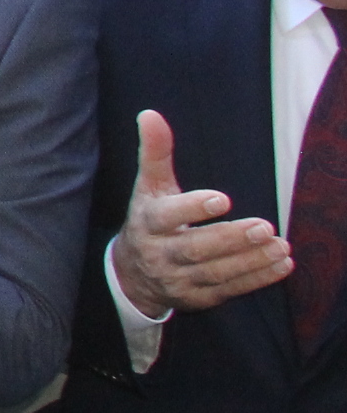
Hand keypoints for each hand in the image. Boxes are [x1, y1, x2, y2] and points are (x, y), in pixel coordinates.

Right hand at [110, 109, 291, 314]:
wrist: (131, 276)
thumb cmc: (149, 221)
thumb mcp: (148, 188)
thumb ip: (154, 153)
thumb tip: (150, 114)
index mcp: (149, 223)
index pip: (167, 216)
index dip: (193, 209)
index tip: (223, 200)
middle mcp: (161, 254)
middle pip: (196, 248)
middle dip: (231, 238)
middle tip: (265, 225)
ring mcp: (178, 279)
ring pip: (216, 272)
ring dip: (251, 260)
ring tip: (280, 245)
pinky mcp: (196, 298)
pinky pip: (229, 289)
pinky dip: (256, 279)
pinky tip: (281, 265)